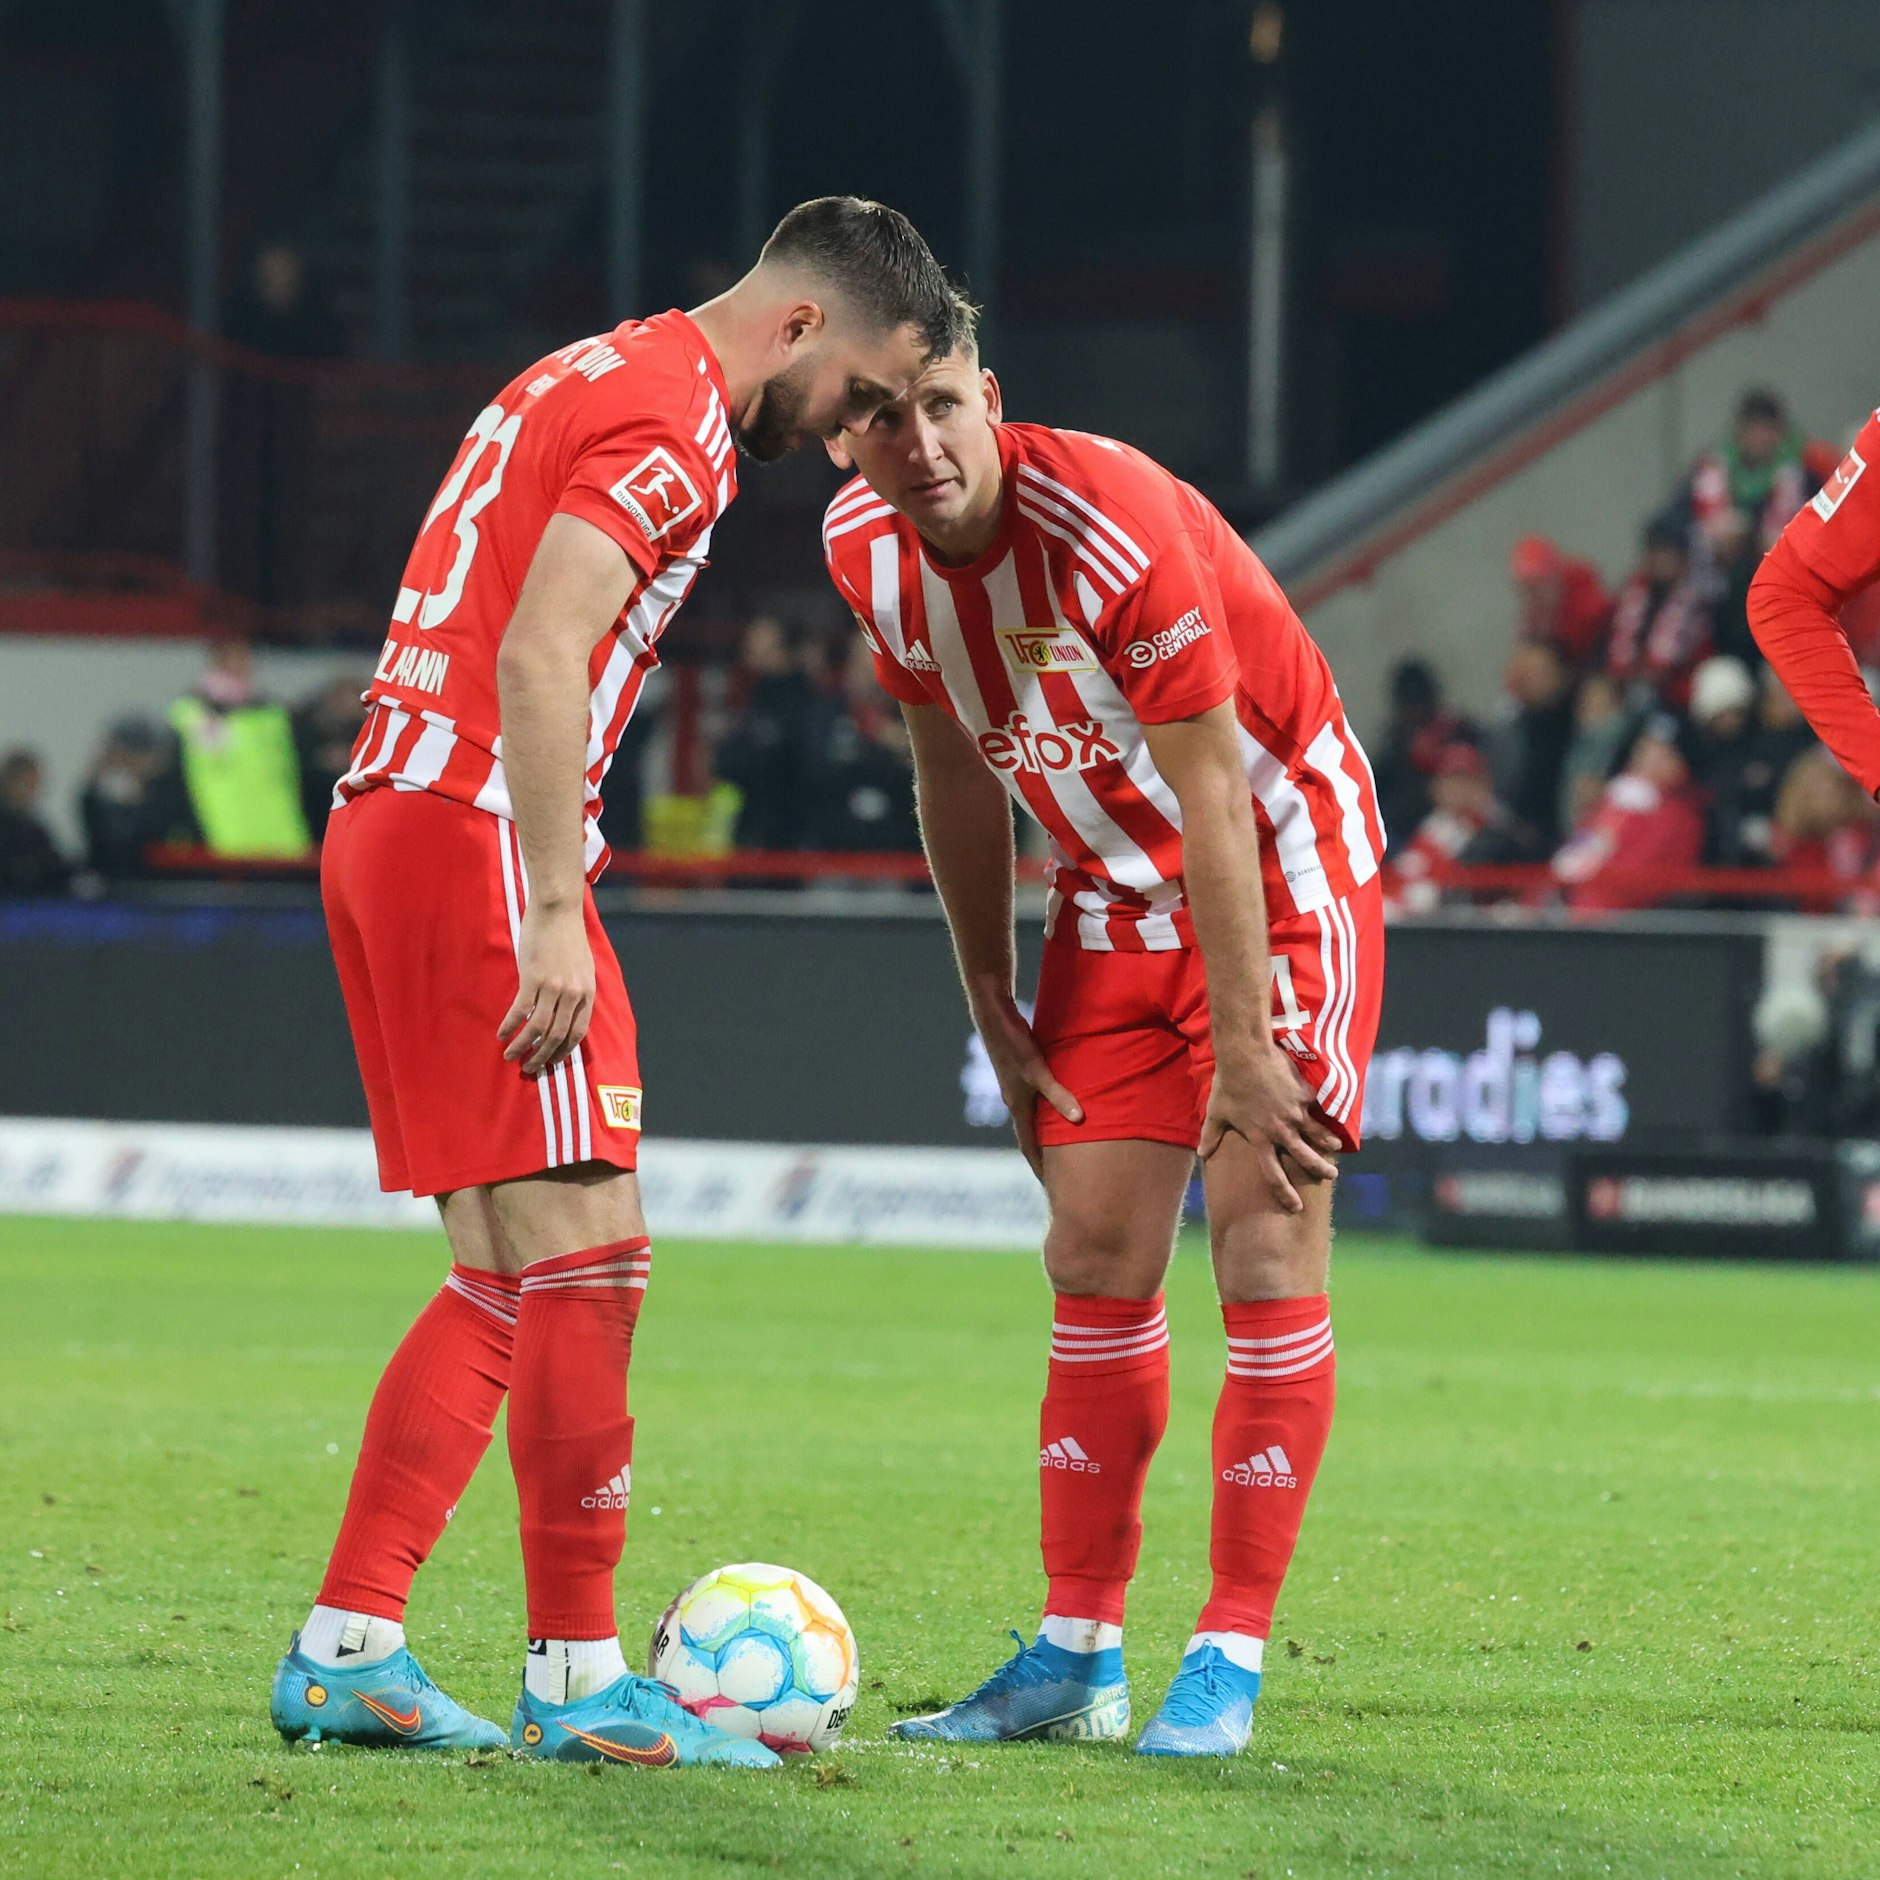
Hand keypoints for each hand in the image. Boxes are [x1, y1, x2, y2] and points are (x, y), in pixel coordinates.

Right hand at [498, 901, 594, 1074]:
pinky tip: (501, 1034)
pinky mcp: (533, 978)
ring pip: (537, 1029)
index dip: (563, 1051)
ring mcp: (554, 987)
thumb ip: (577, 989)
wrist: (558, 909)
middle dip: (541, 1057)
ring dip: (522, 1046)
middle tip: (528, 1068)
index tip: (550, 1062)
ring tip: (510, 1056)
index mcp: (587, 993)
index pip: (577, 1033)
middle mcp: (573, 995)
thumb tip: (566, 1010)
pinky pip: (520, 1011)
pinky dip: (510, 1026)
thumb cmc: (568, 936)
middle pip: (557, 1036)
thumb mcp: (582, 967)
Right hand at [971, 995, 1082, 1180]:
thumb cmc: (1014, 1044)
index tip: (1051, 1187)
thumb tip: (1079, 1119)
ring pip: (1034, 1117)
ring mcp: (1017, 1086)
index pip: (1028, 1146)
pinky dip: (1048, 1110)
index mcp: (1018, 1106)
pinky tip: (1060, 1106)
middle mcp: (1016, 1100)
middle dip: (1044, 1155)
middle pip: (1031, 1135)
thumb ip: (1059, 1094)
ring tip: (1064, 1145)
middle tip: (1061, 1174)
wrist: (993, 1016)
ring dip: (1046, 1133)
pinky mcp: (1022, 1071)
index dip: (1040, 1166)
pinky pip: (1037, 1099)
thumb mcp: (1038, 1070)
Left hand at [1200, 1044, 1342, 1213]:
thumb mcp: (1216, 1113)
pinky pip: (1317, 1106)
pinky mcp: (1305, 1095)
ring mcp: (1296, 1113)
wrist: (1245, 1057)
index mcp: (1260, 1139)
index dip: (1285, 1193)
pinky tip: (1332, 1113)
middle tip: (1331, 1177)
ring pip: (1318, 1134)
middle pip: (1305, 1158)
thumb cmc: (1228, 1086)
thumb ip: (1211, 1136)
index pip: (1273, 1175)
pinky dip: (1324, 1111)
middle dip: (1319, 1170)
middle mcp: (1281, 1131)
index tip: (1295, 1206)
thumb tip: (1202, 1154)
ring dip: (1328, 1143)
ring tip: (1336, 1148)